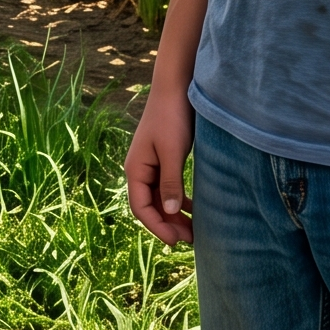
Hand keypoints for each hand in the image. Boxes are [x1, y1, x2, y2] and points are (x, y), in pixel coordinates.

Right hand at [125, 85, 194, 244]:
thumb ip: (170, 182)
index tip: (175, 241)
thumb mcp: (172, 151)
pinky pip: (167, 187)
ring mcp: (151, 165)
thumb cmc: (171, 117)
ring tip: (193, 230)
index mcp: (136, 169)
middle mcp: (140, 170)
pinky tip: (192, 208)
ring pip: (160, 198)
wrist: (175, 87)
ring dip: (174, 215)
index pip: (141, 208)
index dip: (157, 227)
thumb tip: (171, 212)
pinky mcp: (163, 159)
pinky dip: (178, 200)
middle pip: (150, 206)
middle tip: (190, 239)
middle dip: (167, 224)